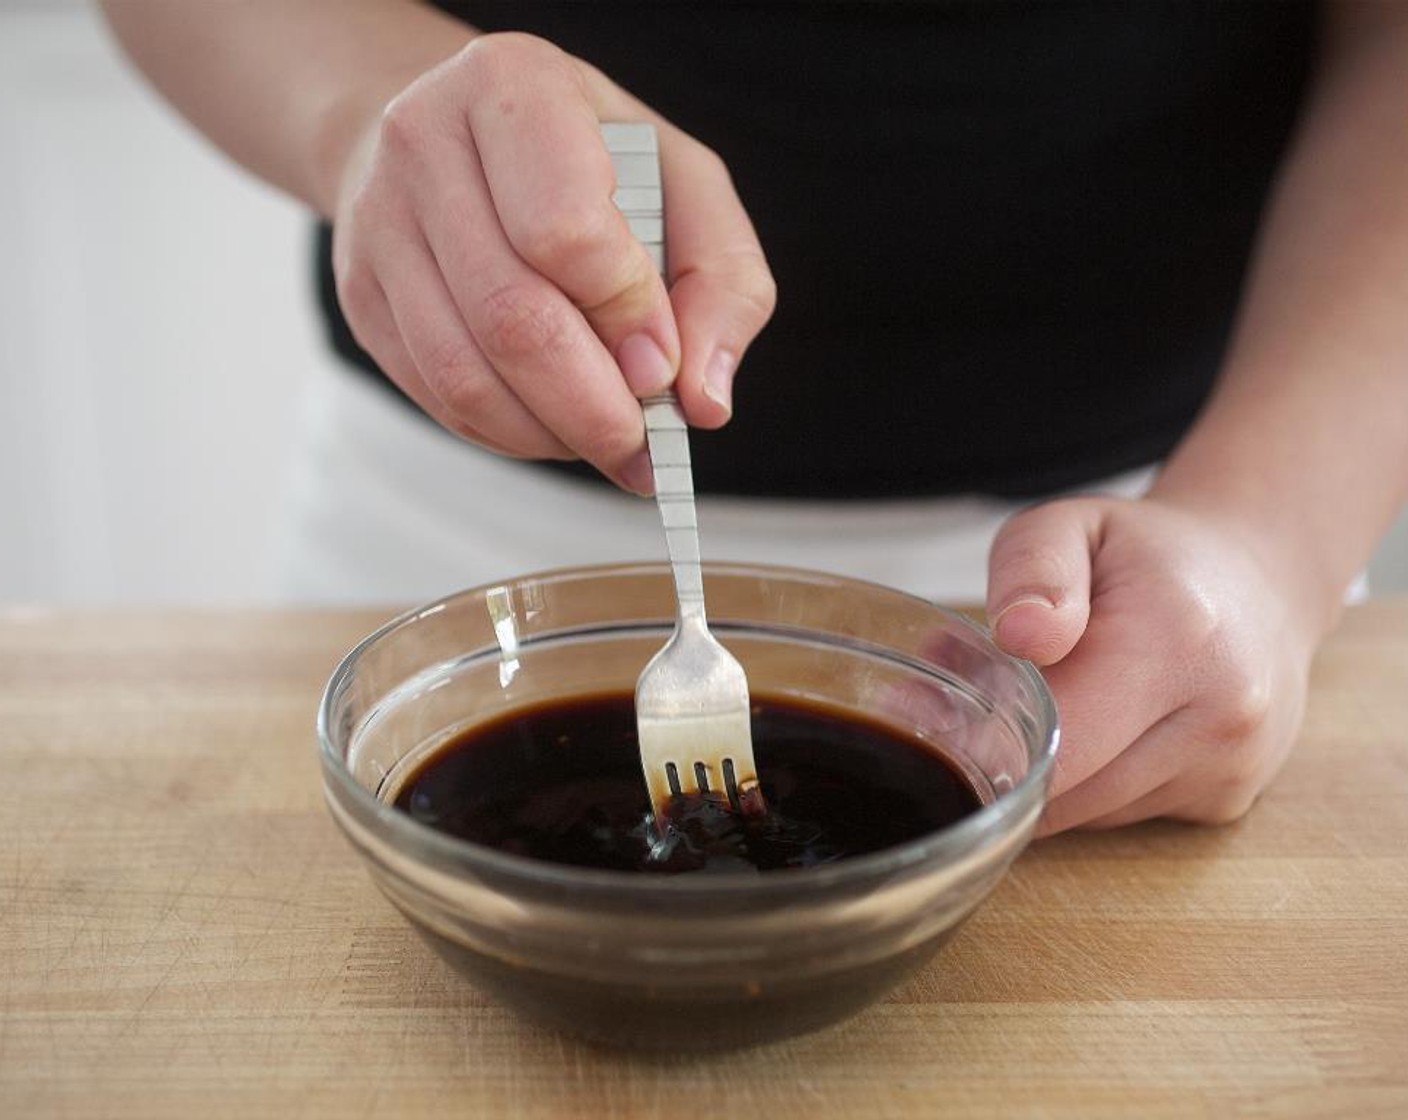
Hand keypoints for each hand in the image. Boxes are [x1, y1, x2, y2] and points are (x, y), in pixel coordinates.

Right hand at [329, 32, 775, 491]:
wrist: (458, 136)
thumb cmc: (590, 159)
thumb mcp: (685, 183)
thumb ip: (722, 283)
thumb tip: (704, 400)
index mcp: (514, 89)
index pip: (565, 232)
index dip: (625, 317)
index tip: (663, 367)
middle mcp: (425, 144)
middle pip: (512, 319)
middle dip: (594, 408)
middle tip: (645, 446)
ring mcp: (378, 223)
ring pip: (464, 376)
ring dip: (552, 435)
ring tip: (607, 442)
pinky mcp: (360, 295)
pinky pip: (437, 397)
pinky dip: (509, 434)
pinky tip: (554, 425)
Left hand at [985, 495, 1324, 834]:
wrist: (1259, 577)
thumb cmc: (1144, 552)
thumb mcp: (1068, 524)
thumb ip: (1032, 569)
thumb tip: (1020, 635)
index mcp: (1176, 639)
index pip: (1058, 739)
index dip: (985, 738)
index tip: (943, 712)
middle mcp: (1221, 715)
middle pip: (1066, 791)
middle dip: (1007, 759)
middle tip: (975, 706)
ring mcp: (1231, 767)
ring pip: (1087, 814)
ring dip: (1049, 776)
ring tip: (1046, 704)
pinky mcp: (1227, 800)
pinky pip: (1121, 816)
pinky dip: (1091, 784)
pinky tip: (1097, 728)